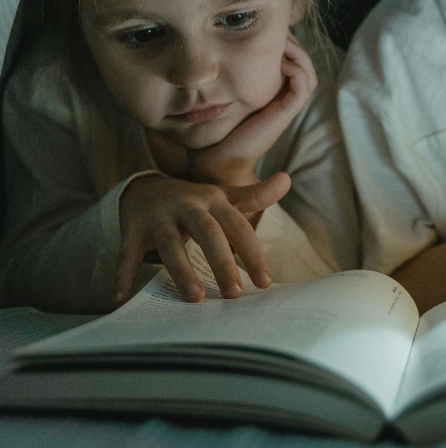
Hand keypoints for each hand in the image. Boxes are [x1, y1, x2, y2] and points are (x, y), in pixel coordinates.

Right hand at [116, 171, 290, 305]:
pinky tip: (122, 301)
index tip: (265, 282)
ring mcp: (158, 217)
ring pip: (170, 244)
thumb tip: (287, 180)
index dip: (252, 253)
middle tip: (234, 294)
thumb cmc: (195, 202)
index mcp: (214, 201)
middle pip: (208, 233)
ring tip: (195, 298)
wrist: (146, 188)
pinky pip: (128, 255)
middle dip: (222, 262)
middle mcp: (187, 206)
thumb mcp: (224, 197)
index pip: (238, 226)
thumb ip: (255, 195)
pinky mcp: (132, 230)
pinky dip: (123, 277)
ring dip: (181, 271)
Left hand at [190, 32, 317, 186]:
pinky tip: (279, 63)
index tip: (269, 28)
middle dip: (293, 42)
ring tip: (282, 42)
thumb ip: (231, 73)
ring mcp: (287, 105)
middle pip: (304, 62)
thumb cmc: (216, 127)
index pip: (293, 60)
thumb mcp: (225, 92)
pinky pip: (303, 85)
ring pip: (308, 72)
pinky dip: (296, 69)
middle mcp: (284, 97)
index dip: (286, 41)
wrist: (216, 160)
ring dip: (298, 53)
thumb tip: (221, 45)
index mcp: (274, 92)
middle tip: (277, 30)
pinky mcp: (285, 113)